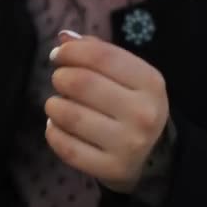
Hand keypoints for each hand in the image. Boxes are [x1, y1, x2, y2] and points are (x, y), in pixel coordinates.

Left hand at [45, 31, 168, 192]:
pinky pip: (66, 146)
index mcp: (150, 82)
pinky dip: (53, 132)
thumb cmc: (131, 104)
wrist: (154, 156)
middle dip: (60, 77)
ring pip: (69, 115)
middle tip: (59, 80)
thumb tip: (64, 37)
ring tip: (57, 104)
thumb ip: (97, 51)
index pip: (100, 56)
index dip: (71, 51)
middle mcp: (143, 113)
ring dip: (53, 105)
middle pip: (81, 83)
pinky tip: (57, 126)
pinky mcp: (111, 168)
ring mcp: (129, 144)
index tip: (58, 55)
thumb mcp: (127, 74)